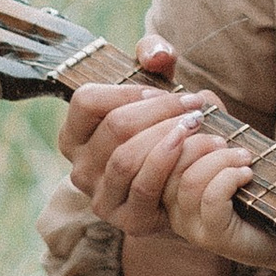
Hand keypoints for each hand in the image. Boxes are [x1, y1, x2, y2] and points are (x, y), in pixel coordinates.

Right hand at [56, 41, 275, 270]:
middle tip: (194, 105)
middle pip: (114, 127)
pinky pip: (146, 188)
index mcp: (75, 136)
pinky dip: (175, 163)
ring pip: (127, 158)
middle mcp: (80, 169)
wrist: (186, 190)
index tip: (164, 90)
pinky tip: (201, 147)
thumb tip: (157, 55)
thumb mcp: (158, 89)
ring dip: (169, 135)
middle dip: (160, 111)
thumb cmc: (166, 130)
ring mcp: (101, 198)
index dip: (128, 90)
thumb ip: (155, 56)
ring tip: (199, 123)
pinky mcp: (129, 221)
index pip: (87, 101)